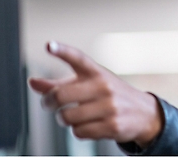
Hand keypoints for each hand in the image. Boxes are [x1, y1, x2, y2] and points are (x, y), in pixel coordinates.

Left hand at [28, 41, 163, 146]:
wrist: (144, 113)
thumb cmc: (110, 95)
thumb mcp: (89, 84)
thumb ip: (59, 84)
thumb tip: (33, 82)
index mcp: (97, 72)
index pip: (78, 58)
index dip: (62, 51)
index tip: (49, 46)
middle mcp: (104, 86)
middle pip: (61, 95)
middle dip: (49, 103)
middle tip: (50, 105)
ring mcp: (109, 106)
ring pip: (67, 117)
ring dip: (65, 120)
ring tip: (76, 116)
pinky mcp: (112, 125)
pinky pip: (79, 132)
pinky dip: (79, 131)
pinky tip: (90, 125)